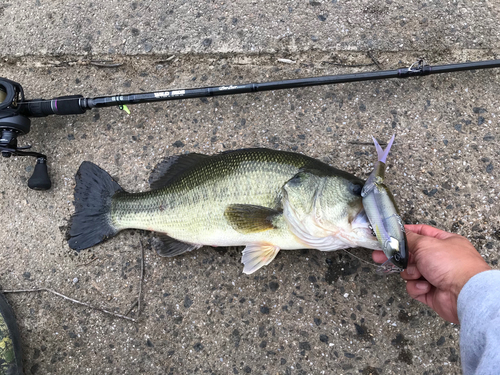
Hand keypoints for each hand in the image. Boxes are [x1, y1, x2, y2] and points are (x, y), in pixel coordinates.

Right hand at [372, 224, 490, 323]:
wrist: (464, 294)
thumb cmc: (452, 265)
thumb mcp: (426, 244)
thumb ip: (409, 238)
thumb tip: (400, 234)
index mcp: (445, 242)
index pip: (421, 233)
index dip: (405, 233)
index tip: (390, 235)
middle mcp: (441, 258)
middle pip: (412, 254)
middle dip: (398, 257)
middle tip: (380, 256)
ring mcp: (436, 276)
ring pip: (410, 272)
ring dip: (411, 274)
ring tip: (418, 275)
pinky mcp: (431, 292)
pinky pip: (415, 287)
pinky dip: (417, 287)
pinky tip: (426, 287)